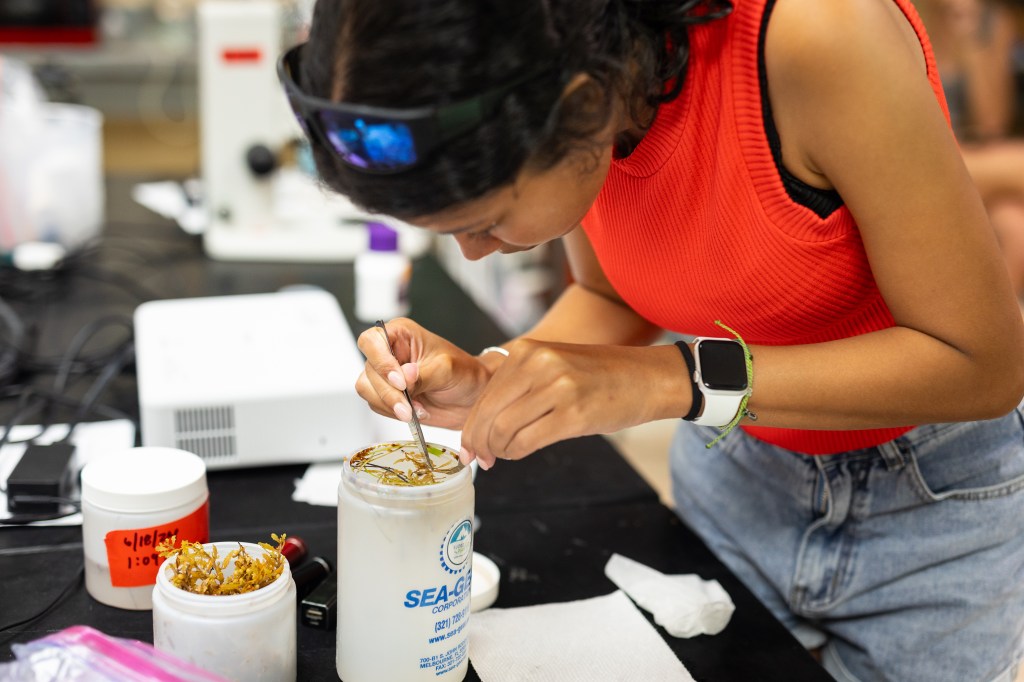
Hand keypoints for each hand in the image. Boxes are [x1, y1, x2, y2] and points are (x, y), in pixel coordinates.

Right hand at [355, 318, 491, 429]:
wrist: (472, 398)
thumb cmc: (464, 373)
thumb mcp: (446, 370)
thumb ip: (423, 375)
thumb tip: (404, 377)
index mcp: (401, 334)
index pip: (372, 341)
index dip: (381, 362)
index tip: (400, 382)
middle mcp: (390, 352)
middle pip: (369, 370)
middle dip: (389, 393)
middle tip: (409, 407)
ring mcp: (386, 375)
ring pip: (367, 389)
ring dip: (389, 405)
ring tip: (414, 411)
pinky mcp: (388, 395)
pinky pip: (376, 405)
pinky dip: (393, 413)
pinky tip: (416, 412)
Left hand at [461, 340, 685, 468]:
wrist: (647, 377)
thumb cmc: (600, 376)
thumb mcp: (553, 366)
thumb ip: (518, 386)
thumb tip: (482, 422)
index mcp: (528, 351)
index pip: (484, 394)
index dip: (471, 425)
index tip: (469, 444)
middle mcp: (538, 364)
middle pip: (488, 413)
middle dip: (478, 442)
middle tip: (480, 458)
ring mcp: (557, 388)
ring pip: (503, 430)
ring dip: (499, 450)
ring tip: (504, 455)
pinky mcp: (573, 414)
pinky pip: (526, 442)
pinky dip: (516, 453)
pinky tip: (519, 453)